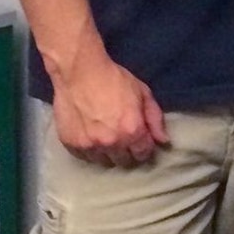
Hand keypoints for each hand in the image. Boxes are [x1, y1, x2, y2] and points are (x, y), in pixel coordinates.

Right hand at [52, 49, 168, 165]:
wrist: (79, 71)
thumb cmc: (114, 79)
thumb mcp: (143, 93)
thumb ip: (155, 119)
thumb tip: (162, 141)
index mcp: (132, 131)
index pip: (142, 154)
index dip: (143, 147)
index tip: (139, 140)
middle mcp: (112, 143)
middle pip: (123, 161)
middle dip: (126, 151)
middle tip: (121, 137)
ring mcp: (90, 145)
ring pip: (103, 161)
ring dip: (107, 152)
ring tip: (105, 136)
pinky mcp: (71, 144)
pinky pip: (84, 156)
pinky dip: (89, 149)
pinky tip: (90, 135)